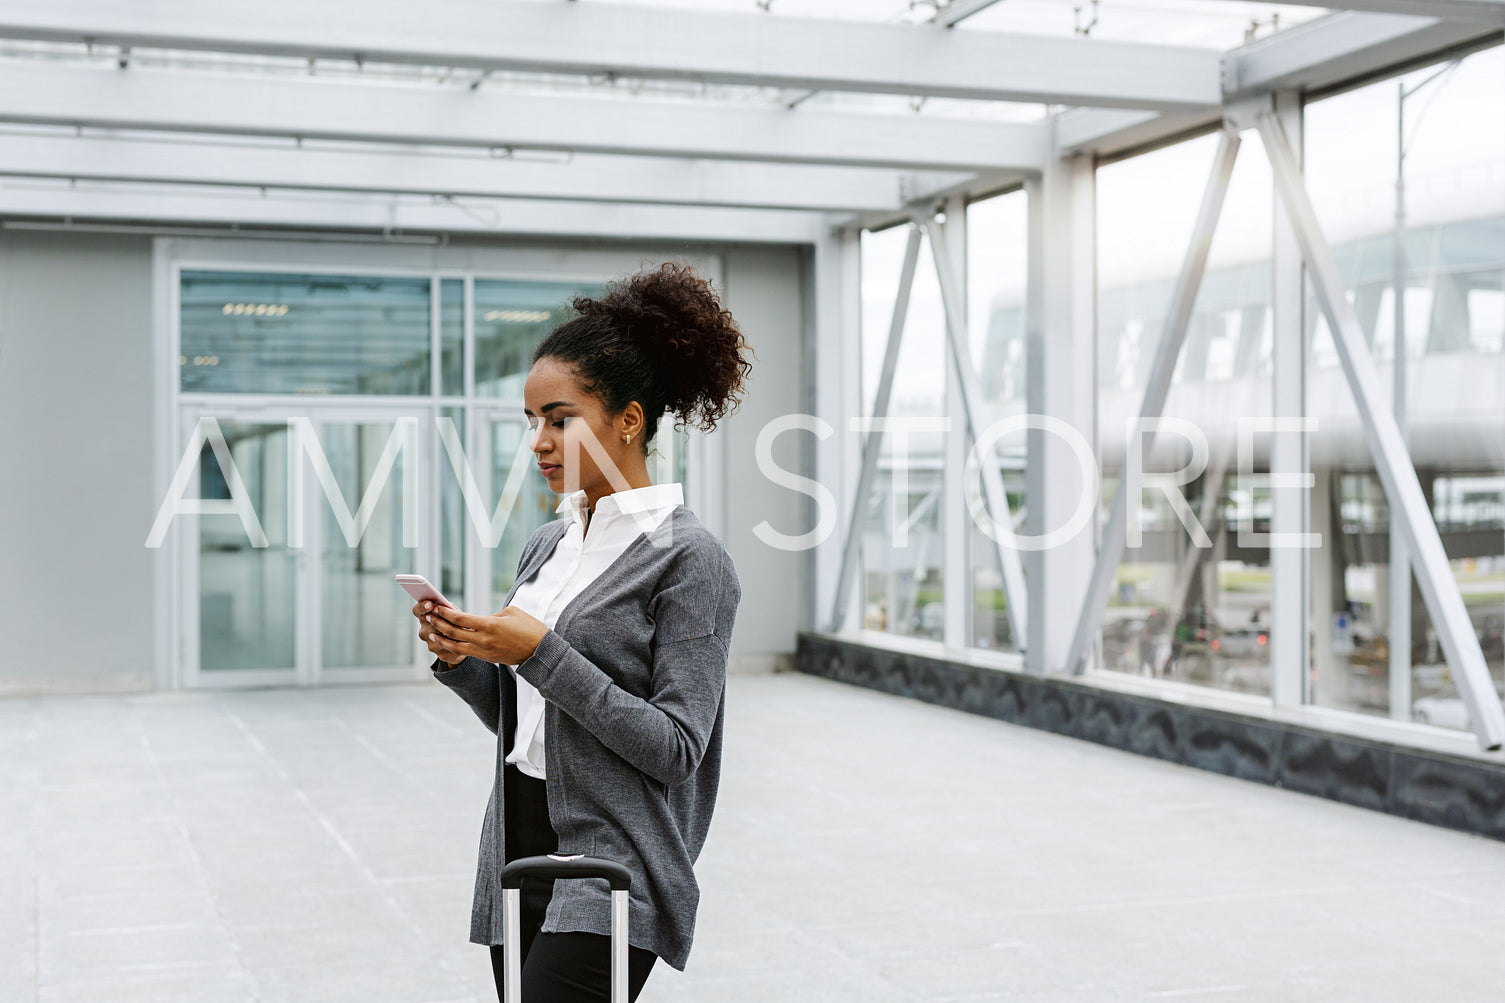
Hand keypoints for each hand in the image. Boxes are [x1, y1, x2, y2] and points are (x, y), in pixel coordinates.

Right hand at [412, 600, 466, 665]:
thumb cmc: (456, 622)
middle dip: (442, 620)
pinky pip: (452, 648)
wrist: (462, 643)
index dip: (422, 607)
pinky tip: (466, 639)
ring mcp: (431, 644)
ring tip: (464, 628)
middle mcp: (424, 632)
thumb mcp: (453, 611)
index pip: (418, 611)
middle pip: (430, 625)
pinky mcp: (442, 655)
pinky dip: (460, 643)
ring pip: (442, 637)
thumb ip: (448, 608)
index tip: (430, 604)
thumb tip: (445, 606)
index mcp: (425, 617)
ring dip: (454, 633)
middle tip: (451, 617)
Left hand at [425, 603, 549, 665]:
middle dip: (439, 623)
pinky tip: (447, 642)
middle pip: (454, 632)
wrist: (540, 651)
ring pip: (456, 646)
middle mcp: (484, 639)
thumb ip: (491, 615)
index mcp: (490, 625)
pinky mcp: (487, 658)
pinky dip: (454, 646)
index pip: (461, 619)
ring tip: (432, 631)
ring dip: (442, 638)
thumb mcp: (511, 612)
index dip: (446, 612)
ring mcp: (485, 651)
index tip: (437, 607)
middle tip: (428, 616)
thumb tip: (479, 619)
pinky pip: (466, 652)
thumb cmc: (529, 627)